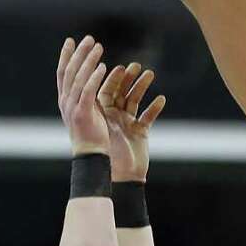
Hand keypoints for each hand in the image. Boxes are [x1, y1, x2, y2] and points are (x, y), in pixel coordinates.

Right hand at [56, 37, 110, 155]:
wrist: (90, 156)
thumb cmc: (90, 134)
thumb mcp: (84, 109)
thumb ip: (84, 94)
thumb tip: (88, 77)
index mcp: (64, 99)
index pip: (62, 73)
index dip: (65, 56)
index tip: (70, 41)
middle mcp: (65, 101)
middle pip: (70, 71)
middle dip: (78, 53)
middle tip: (88, 38)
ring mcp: (72, 107)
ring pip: (78, 78)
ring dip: (88, 60)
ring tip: (98, 47)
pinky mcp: (83, 113)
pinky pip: (88, 91)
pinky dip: (94, 77)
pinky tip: (102, 66)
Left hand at [98, 62, 165, 180]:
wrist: (120, 179)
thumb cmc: (107, 158)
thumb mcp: (99, 131)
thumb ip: (94, 112)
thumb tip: (84, 90)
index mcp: (101, 114)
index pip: (106, 91)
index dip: (112, 78)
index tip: (119, 67)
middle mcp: (114, 116)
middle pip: (121, 92)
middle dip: (128, 79)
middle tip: (136, 65)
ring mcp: (128, 122)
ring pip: (136, 100)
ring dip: (142, 87)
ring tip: (150, 74)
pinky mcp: (141, 132)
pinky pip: (148, 117)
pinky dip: (154, 109)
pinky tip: (161, 99)